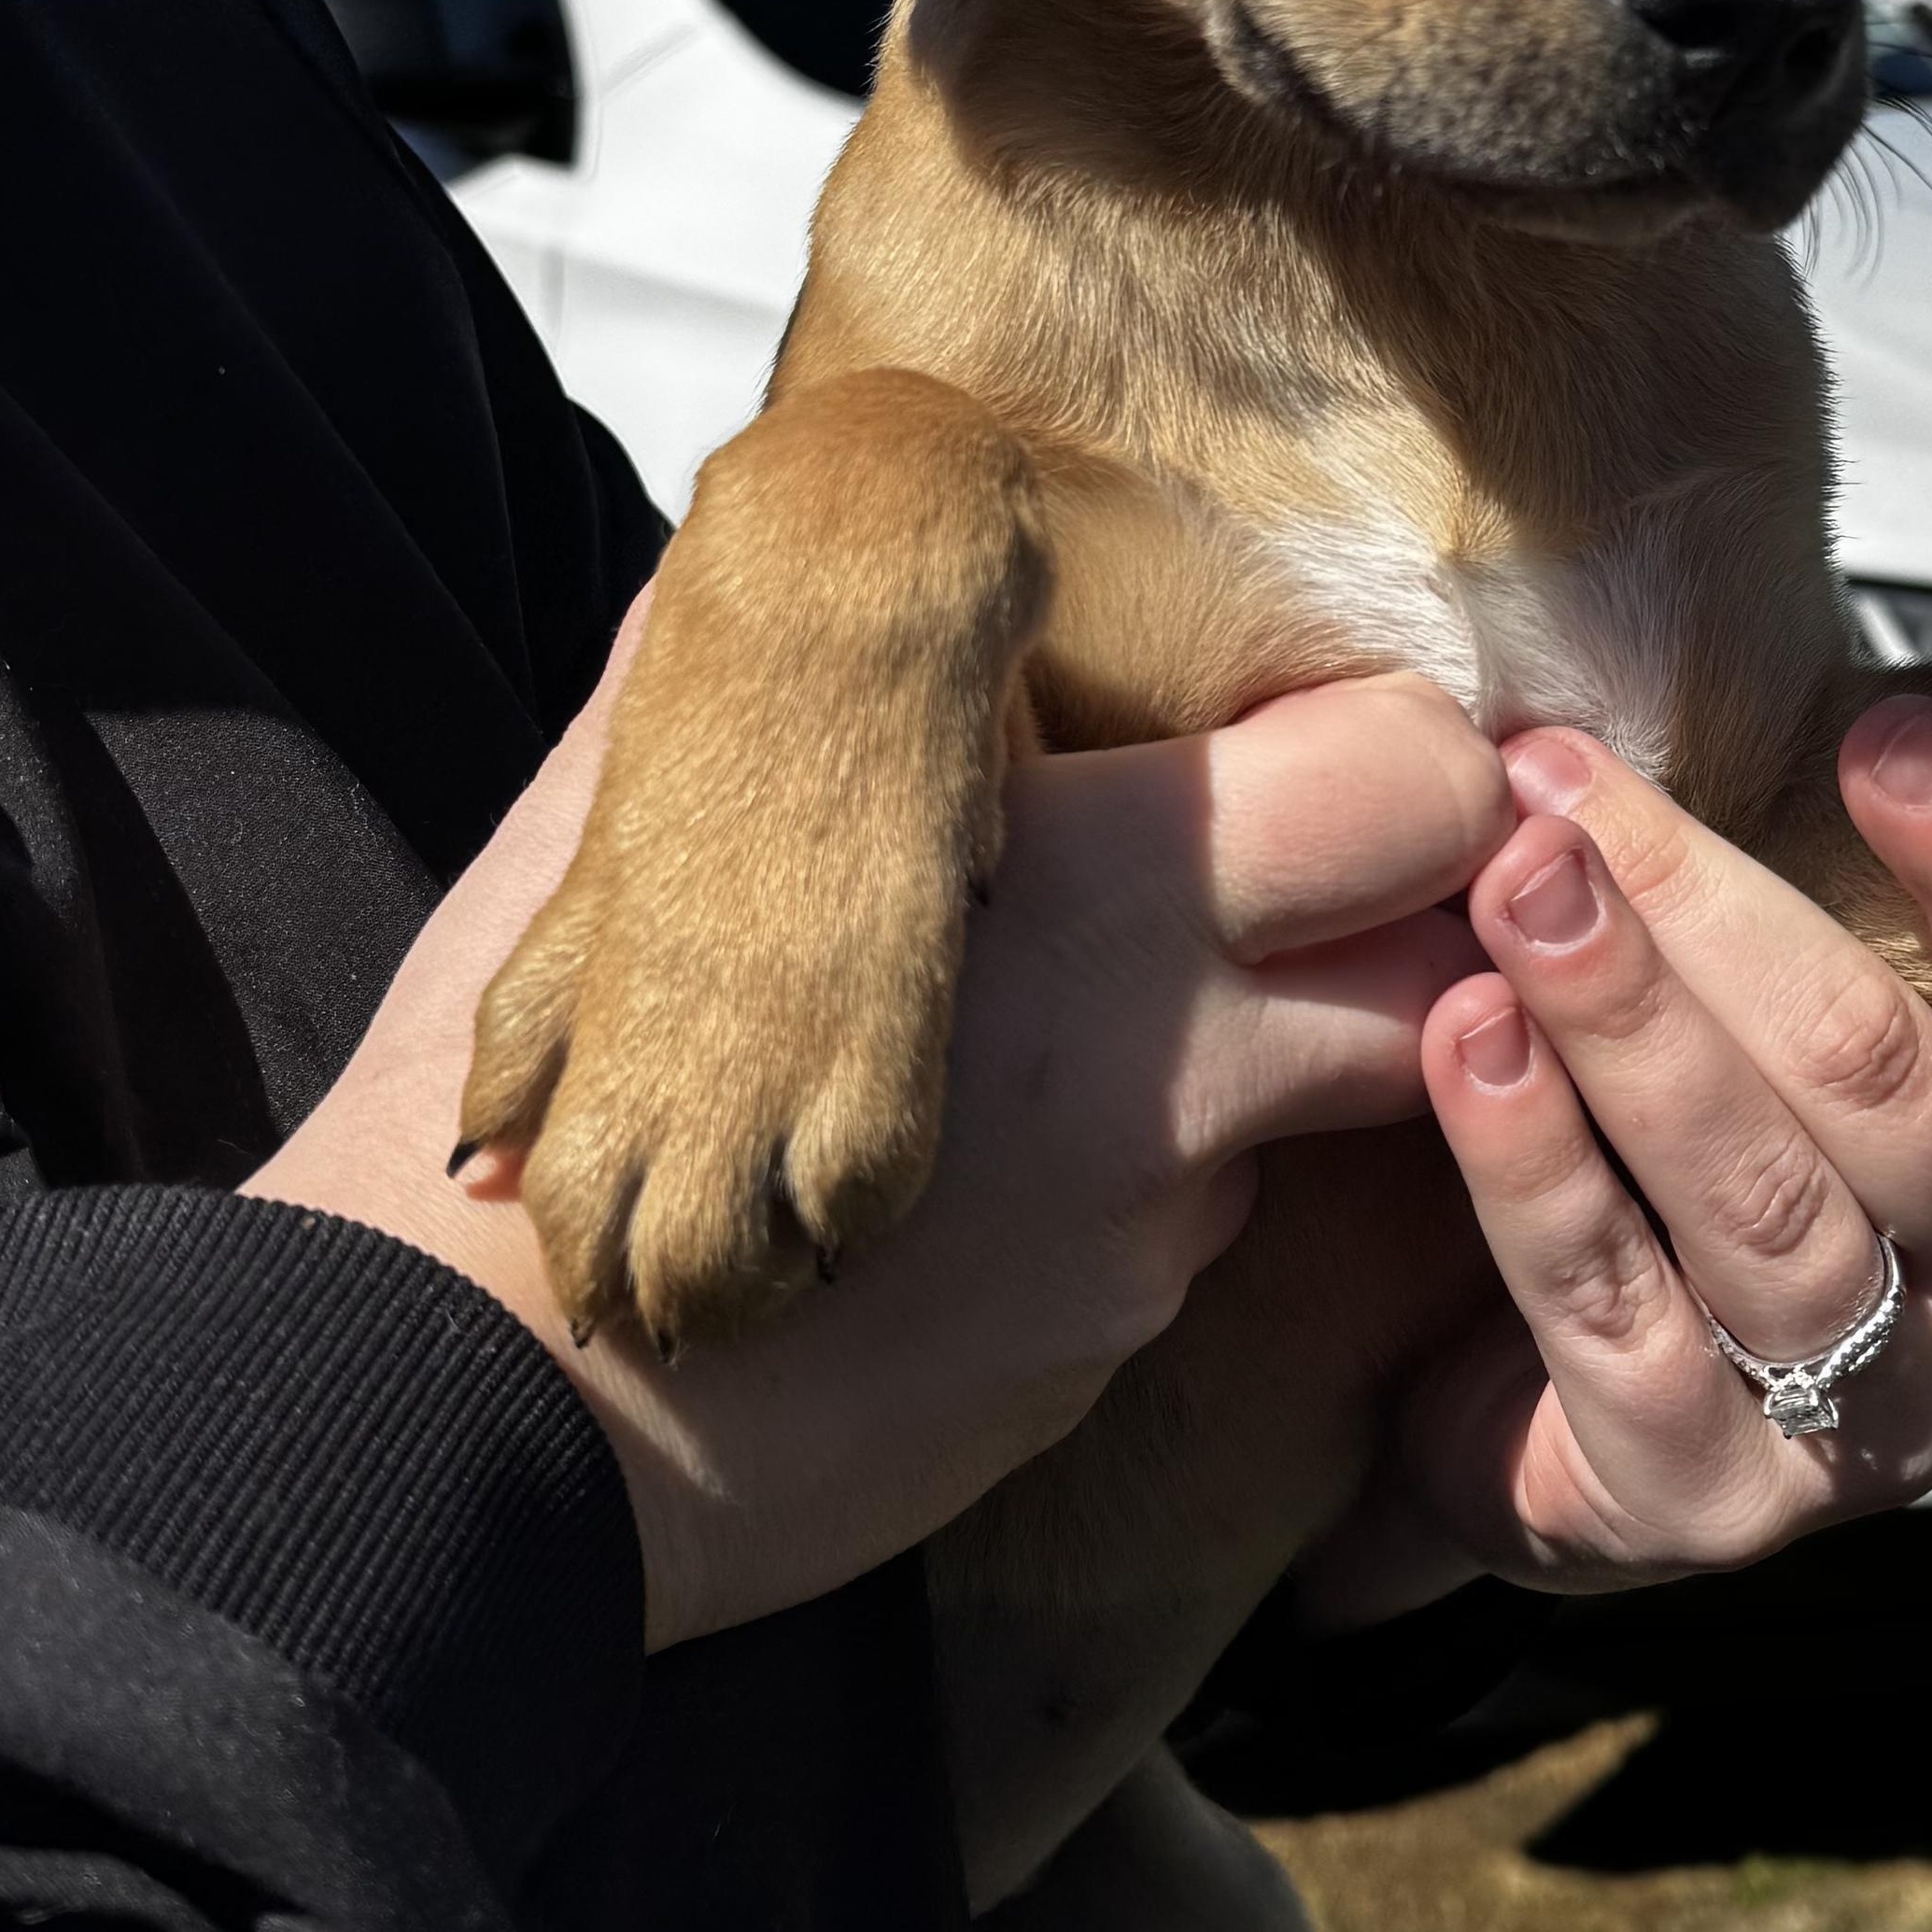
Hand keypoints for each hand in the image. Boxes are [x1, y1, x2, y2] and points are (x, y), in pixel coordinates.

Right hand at [263, 613, 1499, 1646]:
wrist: (482, 1401)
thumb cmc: (552, 1085)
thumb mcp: (648, 809)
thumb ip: (766, 670)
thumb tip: (763, 530)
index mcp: (1081, 861)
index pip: (1410, 776)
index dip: (1412, 777)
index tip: (1356, 773)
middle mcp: (1165, 1035)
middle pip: (1450, 955)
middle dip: (1426, 936)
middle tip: (1326, 908)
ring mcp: (1153, 1203)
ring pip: (1337, 1097)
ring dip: (1274, 1066)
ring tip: (1091, 1045)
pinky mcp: (1115, 1337)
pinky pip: (1205, 1223)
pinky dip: (1149, 1191)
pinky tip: (998, 1185)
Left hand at [1318, 699, 1931, 1612]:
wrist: (1517, 1400)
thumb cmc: (1668, 1146)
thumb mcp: (1761, 995)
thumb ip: (1802, 864)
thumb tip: (1769, 651)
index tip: (1881, 720)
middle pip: (1882, 1080)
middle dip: (1712, 911)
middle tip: (1565, 784)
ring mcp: (1878, 1422)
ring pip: (1767, 1203)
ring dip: (1628, 1026)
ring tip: (1514, 891)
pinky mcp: (1722, 1511)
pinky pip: (1624, 1322)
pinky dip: (1537, 1171)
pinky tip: (1465, 1045)